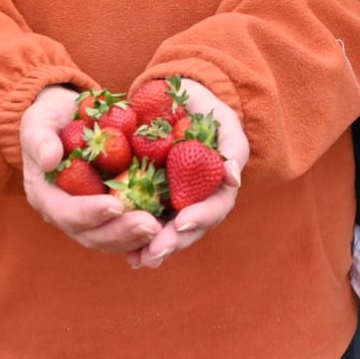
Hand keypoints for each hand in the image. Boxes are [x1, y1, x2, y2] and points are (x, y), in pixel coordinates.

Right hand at [20, 86, 157, 255]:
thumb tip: (49, 159)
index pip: (65, 212)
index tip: (116, 205)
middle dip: (120, 231)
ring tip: (161, 229)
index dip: (90, 213)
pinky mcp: (109, 215)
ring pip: (110, 240)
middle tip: (149, 225)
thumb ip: (40, 138)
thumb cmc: (51, 119)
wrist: (67, 119)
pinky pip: (125, 232)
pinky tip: (165, 228)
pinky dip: (143, 235)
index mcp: (45, 196)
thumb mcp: (39, 120)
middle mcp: (65, 214)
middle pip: (91, 235)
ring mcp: (88, 219)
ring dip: (135, 238)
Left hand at [128, 79, 247, 269]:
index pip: (212, 208)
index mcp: (217, 187)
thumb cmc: (204, 110)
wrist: (172, 98)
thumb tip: (234, 178)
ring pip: (166, 231)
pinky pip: (143, 220)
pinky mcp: (149, 197)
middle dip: (172, 242)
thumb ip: (232, 145)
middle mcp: (196, 200)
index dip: (199, 217)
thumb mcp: (223, 120)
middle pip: (188, 229)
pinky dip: (135, 238)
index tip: (181, 222)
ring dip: (153, 249)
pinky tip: (126, 253)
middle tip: (154, 253)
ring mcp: (173, 202)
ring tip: (140, 260)